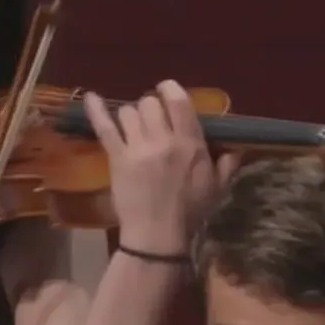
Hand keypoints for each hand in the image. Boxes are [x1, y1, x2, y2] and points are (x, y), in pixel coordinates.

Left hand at [84, 81, 236, 252]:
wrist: (158, 235)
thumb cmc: (190, 213)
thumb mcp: (217, 188)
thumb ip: (227, 164)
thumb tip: (234, 148)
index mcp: (190, 144)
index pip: (179, 102)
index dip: (169, 89)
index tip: (166, 90)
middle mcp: (164, 140)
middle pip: (150, 104)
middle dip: (150, 107)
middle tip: (151, 120)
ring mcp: (138, 148)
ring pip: (128, 112)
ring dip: (131, 116)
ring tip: (133, 128)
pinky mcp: (117, 159)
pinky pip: (105, 128)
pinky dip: (96, 111)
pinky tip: (90, 97)